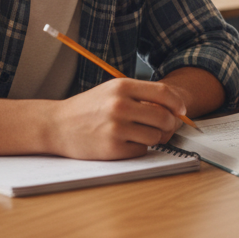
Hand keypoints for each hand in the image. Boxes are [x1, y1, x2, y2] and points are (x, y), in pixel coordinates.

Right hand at [46, 77, 187, 159]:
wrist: (57, 125)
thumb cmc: (89, 108)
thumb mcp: (112, 91)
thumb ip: (140, 95)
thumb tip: (173, 108)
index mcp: (122, 87)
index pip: (164, 93)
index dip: (177, 104)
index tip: (181, 110)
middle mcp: (120, 106)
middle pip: (164, 117)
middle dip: (168, 124)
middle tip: (163, 126)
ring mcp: (116, 128)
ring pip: (155, 136)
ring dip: (153, 138)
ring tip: (139, 133)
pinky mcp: (112, 148)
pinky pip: (141, 150)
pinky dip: (138, 148)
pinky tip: (125, 142)